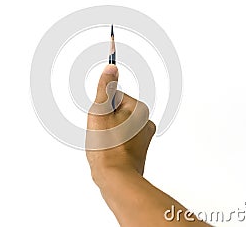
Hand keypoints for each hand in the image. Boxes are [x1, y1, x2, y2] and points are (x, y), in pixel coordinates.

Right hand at [86, 64, 155, 185]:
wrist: (115, 178)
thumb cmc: (107, 146)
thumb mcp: (101, 110)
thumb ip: (105, 87)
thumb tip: (112, 67)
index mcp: (139, 109)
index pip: (114, 97)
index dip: (103, 108)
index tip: (103, 122)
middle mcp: (145, 122)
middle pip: (116, 111)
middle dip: (105, 121)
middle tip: (102, 134)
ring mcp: (142, 137)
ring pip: (116, 126)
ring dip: (107, 133)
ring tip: (105, 145)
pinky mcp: (137, 150)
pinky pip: (119, 139)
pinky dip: (112, 144)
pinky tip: (109, 152)